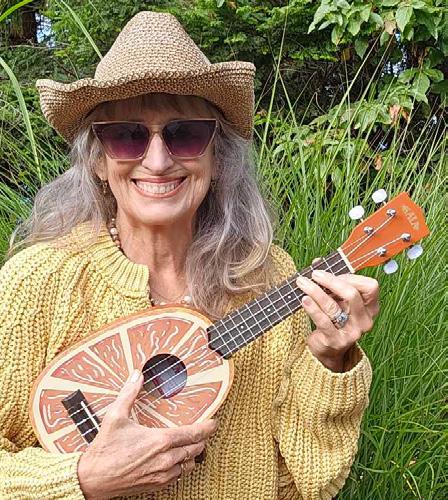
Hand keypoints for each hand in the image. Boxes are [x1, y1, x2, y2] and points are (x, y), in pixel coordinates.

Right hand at [77, 370, 217, 498]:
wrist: (92, 480)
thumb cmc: (104, 450)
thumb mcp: (115, 416)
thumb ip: (129, 393)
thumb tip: (137, 375)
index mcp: (160, 441)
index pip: (194, 434)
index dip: (208, 427)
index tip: (214, 422)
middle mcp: (166, 459)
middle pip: (196, 449)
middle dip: (202, 439)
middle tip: (202, 430)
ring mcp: (162, 474)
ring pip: (189, 464)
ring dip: (192, 454)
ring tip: (190, 444)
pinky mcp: (157, 485)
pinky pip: (178, 476)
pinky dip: (181, 467)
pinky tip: (175, 459)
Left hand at [296, 265, 378, 371]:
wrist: (328, 350)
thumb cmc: (334, 320)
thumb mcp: (337, 300)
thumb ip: (331, 281)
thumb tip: (318, 261)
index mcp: (370, 307)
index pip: (370, 286)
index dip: (350, 277)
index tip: (332, 272)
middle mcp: (364, 320)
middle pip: (352, 294)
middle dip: (331, 281)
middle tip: (315, 274)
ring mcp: (352, 332)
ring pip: (333, 306)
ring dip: (315, 291)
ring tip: (302, 283)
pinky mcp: (336, 340)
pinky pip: (323, 320)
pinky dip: (312, 308)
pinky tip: (304, 299)